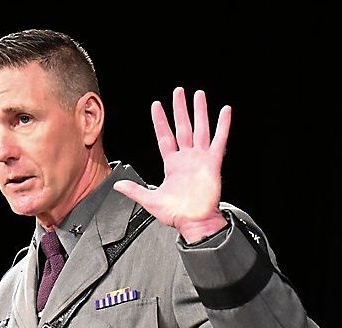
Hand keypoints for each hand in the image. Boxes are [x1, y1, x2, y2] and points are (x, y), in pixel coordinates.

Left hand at [113, 87, 230, 242]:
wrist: (194, 221)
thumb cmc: (176, 214)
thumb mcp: (149, 200)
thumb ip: (134, 191)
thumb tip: (117, 185)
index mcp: (172, 164)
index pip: (164, 136)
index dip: (160, 121)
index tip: (157, 106)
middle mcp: (186, 158)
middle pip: (182, 127)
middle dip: (180, 109)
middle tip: (179, 92)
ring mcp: (200, 159)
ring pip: (200, 129)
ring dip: (199, 112)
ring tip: (198, 95)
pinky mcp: (213, 163)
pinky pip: (219, 140)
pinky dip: (222, 126)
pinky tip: (225, 111)